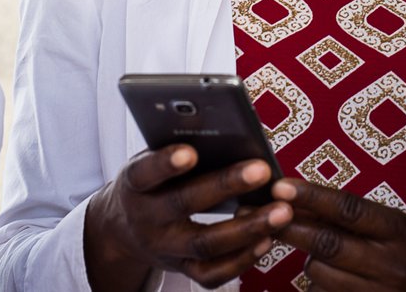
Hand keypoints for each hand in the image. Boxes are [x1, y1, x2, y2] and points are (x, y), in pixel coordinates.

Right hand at [84, 144, 292, 290]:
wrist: (124, 230)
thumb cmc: (150, 183)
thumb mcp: (149, 162)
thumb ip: (176, 149)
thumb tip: (225, 131)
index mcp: (133, 185)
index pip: (145, 172)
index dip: (165, 164)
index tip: (190, 151)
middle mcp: (146, 219)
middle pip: (184, 204)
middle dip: (224, 186)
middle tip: (262, 170)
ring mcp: (164, 248)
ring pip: (205, 243)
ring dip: (247, 228)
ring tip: (281, 211)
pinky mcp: (181, 268)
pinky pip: (212, 273)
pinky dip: (241, 259)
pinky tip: (267, 239)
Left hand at [272, 178, 405, 290]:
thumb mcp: (392, 228)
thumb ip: (353, 217)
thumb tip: (295, 199)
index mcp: (398, 231)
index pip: (348, 209)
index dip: (311, 196)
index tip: (281, 187)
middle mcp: (390, 264)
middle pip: (327, 243)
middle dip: (290, 227)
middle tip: (261, 215)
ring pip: (319, 272)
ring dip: (309, 260)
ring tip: (323, 255)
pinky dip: (317, 285)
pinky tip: (331, 279)